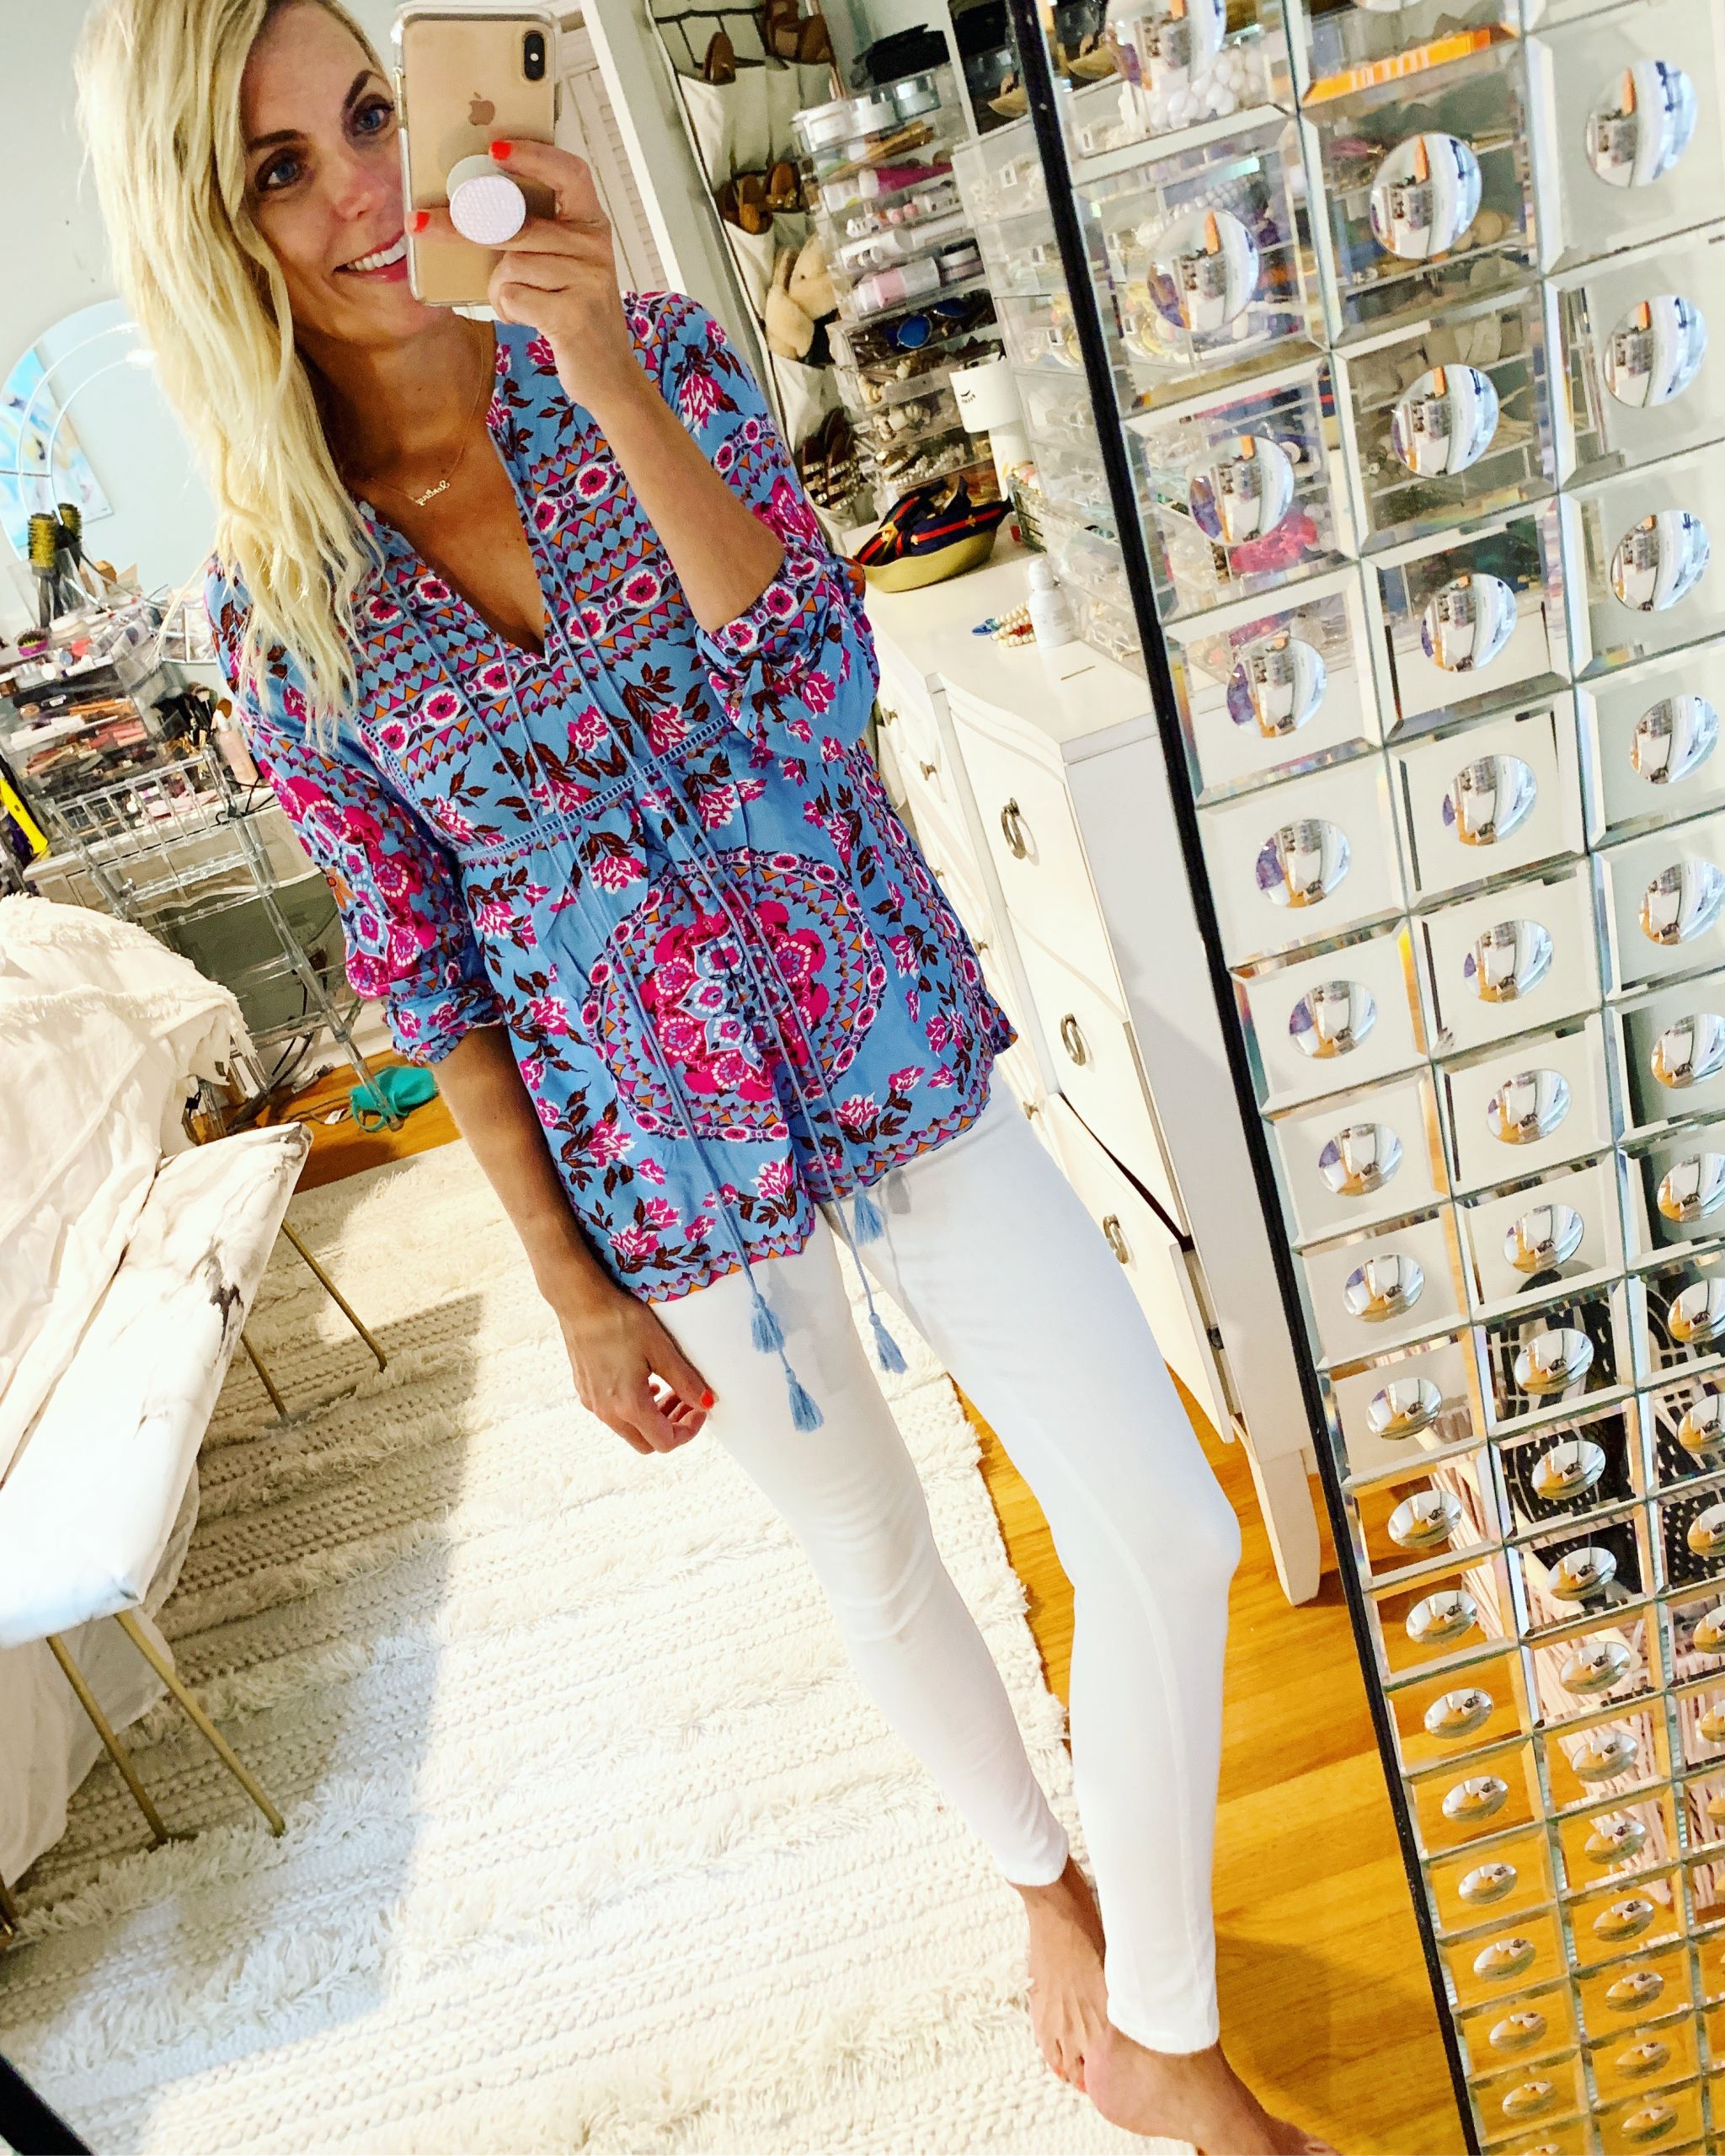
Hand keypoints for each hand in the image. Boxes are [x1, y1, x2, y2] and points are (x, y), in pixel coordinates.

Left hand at [412, 139, 643, 418]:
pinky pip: (513, 297)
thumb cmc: (574, 312)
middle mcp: (594, 247)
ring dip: (499, 288)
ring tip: (522, 304)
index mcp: (592, 225)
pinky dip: (508, 311)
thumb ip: (537, 235)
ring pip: (510, 265)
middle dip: (461, 225)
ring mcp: (586, 280)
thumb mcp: (565, 266)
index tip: (495, 148)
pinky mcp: (571, 315)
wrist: (609, 374)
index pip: (569, 174)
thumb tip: (474, 209)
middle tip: (420, 223)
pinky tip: (528, 319)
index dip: (533, 156)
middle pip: (515, 224)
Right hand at [550, 1282, 716, 1455]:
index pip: (666, 1442)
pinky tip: (645, 1382)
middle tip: (686, 1402)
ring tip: (669, 1390)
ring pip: (629, 1429)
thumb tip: (706, 1403)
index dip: (689, 1430)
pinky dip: (635, 1407)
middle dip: (672, 1428)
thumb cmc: (620, 1320)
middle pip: (647, 1443)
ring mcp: (592, 1403)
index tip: (699, 1408)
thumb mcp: (661, 1348)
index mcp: (629, 1405)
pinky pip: (613, 1414)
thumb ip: (685, 1381)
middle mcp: (607, 1412)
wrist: (580, 1301)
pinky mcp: (584, 1390)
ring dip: (654, 1418)